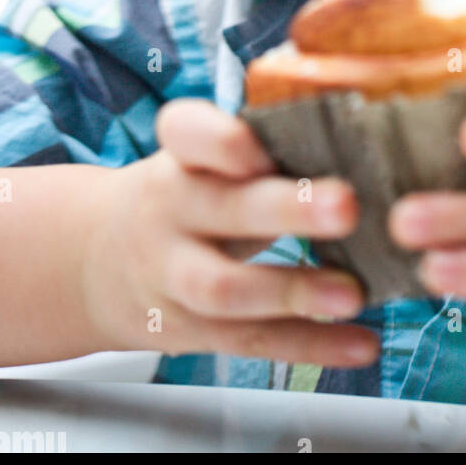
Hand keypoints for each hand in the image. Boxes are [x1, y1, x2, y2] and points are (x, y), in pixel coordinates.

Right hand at [81, 98, 378, 365]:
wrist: (99, 259)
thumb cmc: (185, 192)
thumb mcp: (204, 157)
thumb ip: (268, 139)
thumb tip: (366, 119)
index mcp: (182, 156)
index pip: (186, 133)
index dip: (220, 140)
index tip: (259, 146)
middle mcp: (173, 211)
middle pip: (222, 210)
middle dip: (286, 209)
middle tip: (345, 206)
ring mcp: (177, 275)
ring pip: (226, 288)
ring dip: (293, 291)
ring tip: (351, 293)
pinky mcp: (194, 328)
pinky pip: (252, 340)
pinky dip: (310, 346)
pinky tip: (359, 344)